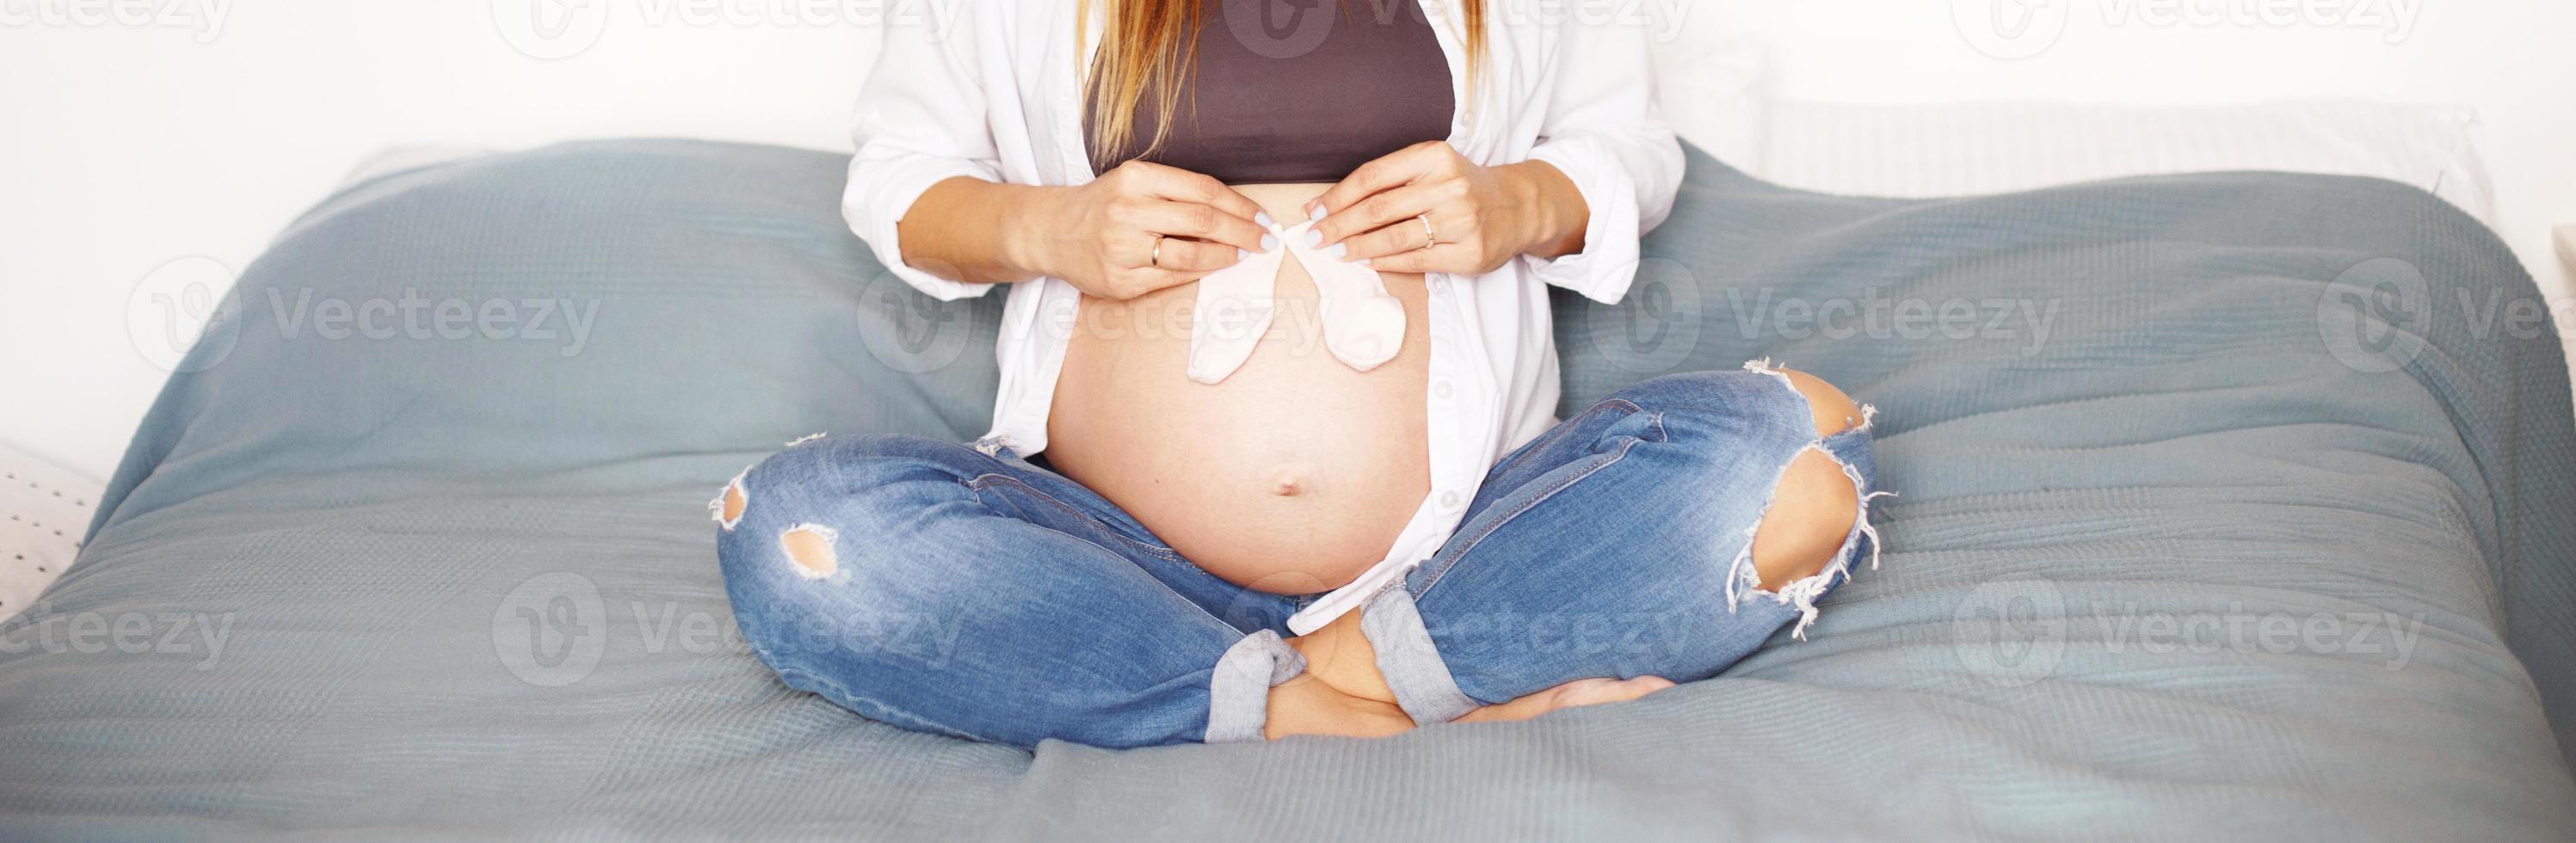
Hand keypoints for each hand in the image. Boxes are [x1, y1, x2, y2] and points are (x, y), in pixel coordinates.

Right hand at [1017, 160, 1272, 299]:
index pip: (1203, 190)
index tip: (1262, 216)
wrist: (1051, 231)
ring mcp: (1122, 249)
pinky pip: (1172, 279)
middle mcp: (1127, 211)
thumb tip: (1236, 211)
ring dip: (1226, 257)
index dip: (1241, 205)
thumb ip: (1177, 191)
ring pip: (1191, 256)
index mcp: (1136, 178)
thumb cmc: (1103, 203)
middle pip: (1203, 222)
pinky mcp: (1120, 281)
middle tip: (1266, 241)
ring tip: (1243, 255)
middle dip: (1243, 232)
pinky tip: (1214, 268)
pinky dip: (1199, 274)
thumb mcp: (1134, 181)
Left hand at [1306, 141, 1586, 275]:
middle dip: (1338, 225)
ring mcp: (1461, 221)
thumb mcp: (1431, 167)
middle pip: (1378, 208)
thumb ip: (1390, 180)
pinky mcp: (1468, 253)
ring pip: (1394, 237)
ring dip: (1357, 247)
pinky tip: (1365, 262)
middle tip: (1313, 238)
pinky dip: (1385, 262)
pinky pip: (1416, 260)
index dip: (1337, 196)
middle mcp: (1449, 186)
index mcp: (1434, 156)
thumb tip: (1331, 206)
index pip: (1372, 176)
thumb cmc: (1461, 186)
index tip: (1313, 211)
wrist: (1517, 206)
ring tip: (1334, 252)